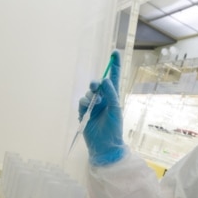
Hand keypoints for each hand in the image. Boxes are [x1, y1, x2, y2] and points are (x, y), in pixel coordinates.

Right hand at [78, 50, 124, 165]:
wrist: (105, 146)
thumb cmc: (114, 128)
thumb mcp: (115, 109)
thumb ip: (111, 94)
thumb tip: (105, 80)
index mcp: (113, 98)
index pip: (113, 78)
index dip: (114, 65)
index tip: (115, 52)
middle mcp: (103, 100)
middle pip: (98, 85)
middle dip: (96, 84)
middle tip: (96, 86)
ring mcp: (93, 106)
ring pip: (89, 93)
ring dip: (91, 96)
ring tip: (94, 104)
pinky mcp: (84, 112)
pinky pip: (82, 102)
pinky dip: (84, 103)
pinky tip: (87, 108)